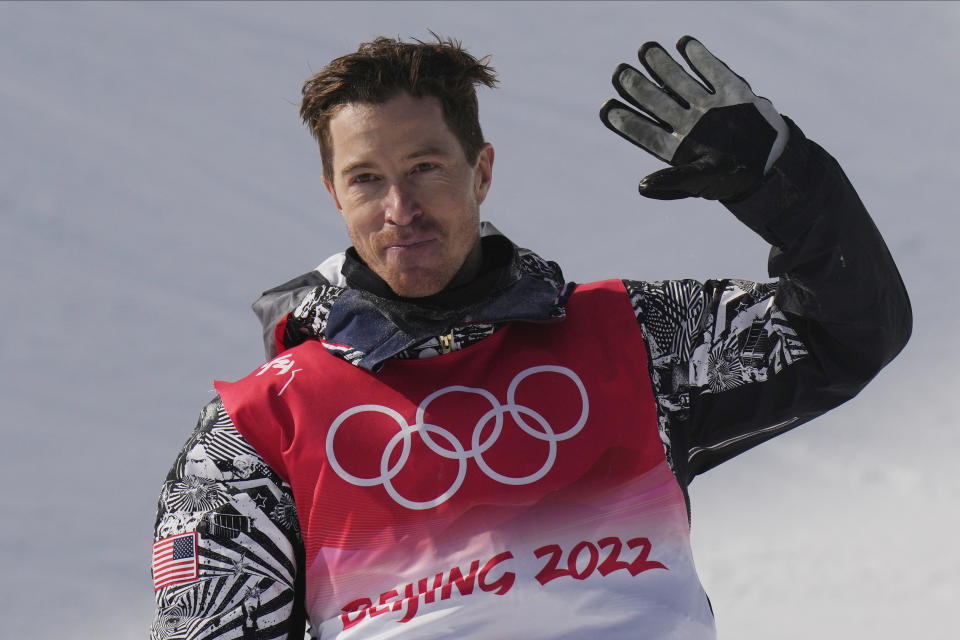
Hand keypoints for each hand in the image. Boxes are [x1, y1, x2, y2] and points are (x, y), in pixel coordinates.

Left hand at [600, 36, 788, 200]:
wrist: (771, 164)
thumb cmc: (730, 179)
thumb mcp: (701, 182)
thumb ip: (672, 182)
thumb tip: (641, 186)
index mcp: (676, 147)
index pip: (645, 132)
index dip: (626, 121)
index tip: (606, 108)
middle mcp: (687, 124)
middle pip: (656, 102)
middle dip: (637, 86)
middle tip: (618, 73)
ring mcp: (707, 106)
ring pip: (679, 82)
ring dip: (662, 66)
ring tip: (645, 49)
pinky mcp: (731, 92)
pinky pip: (712, 71)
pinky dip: (699, 57)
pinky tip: (683, 44)